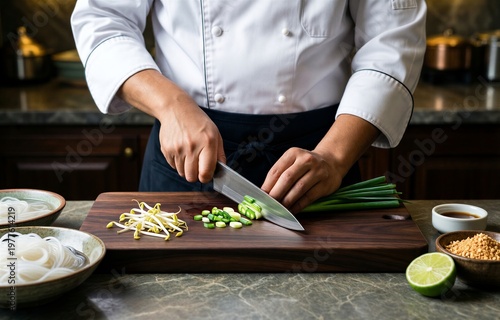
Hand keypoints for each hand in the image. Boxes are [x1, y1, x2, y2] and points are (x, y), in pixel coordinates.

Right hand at [118, 69, 225, 182]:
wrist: (176, 109)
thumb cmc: (198, 122)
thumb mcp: (215, 133)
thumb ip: (219, 153)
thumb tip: (221, 170)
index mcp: (207, 142)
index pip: (205, 173)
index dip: (206, 178)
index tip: (207, 175)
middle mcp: (192, 146)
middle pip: (191, 177)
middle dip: (196, 176)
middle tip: (198, 167)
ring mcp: (177, 148)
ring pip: (182, 173)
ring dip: (186, 168)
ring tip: (189, 155)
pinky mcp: (166, 149)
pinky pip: (173, 166)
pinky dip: (178, 162)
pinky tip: (181, 150)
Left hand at [261, 114, 380, 213]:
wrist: (332, 162)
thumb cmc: (306, 165)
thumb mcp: (293, 162)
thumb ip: (280, 174)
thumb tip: (265, 193)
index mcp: (293, 153)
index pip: (277, 170)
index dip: (267, 185)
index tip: (261, 196)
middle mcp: (306, 160)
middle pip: (287, 178)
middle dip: (276, 194)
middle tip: (269, 205)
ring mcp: (318, 171)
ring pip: (299, 188)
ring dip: (287, 201)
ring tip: (279, 209)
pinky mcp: (325, 183)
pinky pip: (309, 197)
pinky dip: (298, 205)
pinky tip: (291, 210)